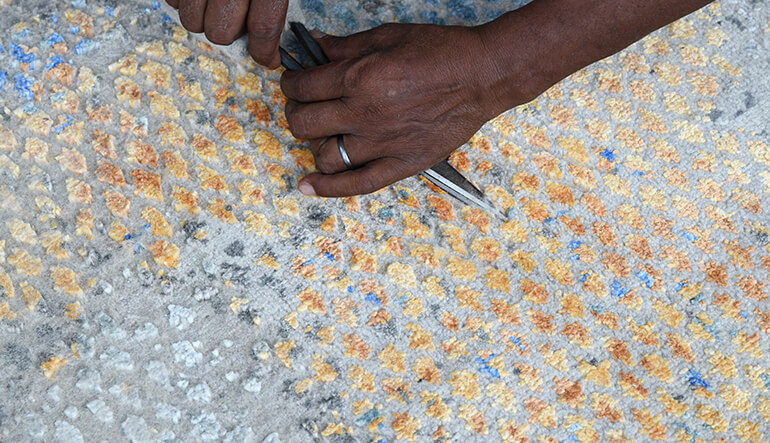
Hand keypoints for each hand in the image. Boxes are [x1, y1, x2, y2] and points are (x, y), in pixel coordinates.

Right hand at [165, 0, 287, 67]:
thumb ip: (273, 5)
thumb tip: (274, 43)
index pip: (263, 29)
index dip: (265, 51)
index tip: (269, 59)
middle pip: (222, 33)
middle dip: (230, 35)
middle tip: (238, 22)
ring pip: (192, 22)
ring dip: (203, 21)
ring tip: (216, 8)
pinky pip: (172, 2)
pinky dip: (184, 3)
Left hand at [281, 24, 525, 197]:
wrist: (482, 75)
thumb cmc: (440, 52)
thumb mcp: (388, 35)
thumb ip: (345, 45)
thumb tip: (314, 46)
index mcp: (360, 78)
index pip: (303, 87)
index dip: (291, 82)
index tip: (295, 81)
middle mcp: (366, 114)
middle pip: (305, 123)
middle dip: (296, 111)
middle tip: (304, 105)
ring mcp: (383, 144)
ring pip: (324, 156)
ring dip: (313, 144)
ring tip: (320, 133)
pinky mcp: (401, 164)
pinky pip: (357, 184)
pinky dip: (328, 188)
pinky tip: (308, 185)